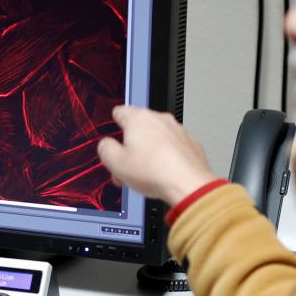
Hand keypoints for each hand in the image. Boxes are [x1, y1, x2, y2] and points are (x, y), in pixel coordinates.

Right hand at [96, 105, 218, 205]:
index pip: (120, 111)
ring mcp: (177, 130)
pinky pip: (173, 146)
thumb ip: (105, 149)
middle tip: (127, 164)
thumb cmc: (155, 173)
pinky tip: (163, 172)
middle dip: (132, 144)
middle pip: (139, 127)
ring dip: (149, 151)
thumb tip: (106, 145)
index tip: (115, 133)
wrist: (187, 184)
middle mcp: (160, 119)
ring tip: (145, 173)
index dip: (115, 124)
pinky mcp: (190, 143)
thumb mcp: (115, 163)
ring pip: (157, 137)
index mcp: (138, 119)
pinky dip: (167, 156)